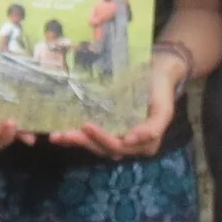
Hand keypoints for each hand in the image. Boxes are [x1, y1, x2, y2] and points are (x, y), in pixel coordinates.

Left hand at [50, 48, 187, 159]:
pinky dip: (76, 136)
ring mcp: (117, 137)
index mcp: (143, 145)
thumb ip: (153, 128)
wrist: (159, 73)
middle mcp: (128, 145)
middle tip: (63, 134)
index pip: (118, 146)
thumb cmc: (160, 90)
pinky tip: (60, 132)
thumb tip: (130, 140)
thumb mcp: (164, 109)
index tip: (86, 126)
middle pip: (103, 148)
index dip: (102, 139)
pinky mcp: (107, 129)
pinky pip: (91, 137)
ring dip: (76, 141)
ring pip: (94, 145)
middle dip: (82, 142)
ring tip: (57, 135)